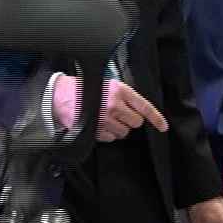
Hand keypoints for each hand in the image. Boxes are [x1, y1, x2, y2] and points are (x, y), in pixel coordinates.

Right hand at [51, 75, 168, 141]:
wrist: (59, 96)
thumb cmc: (83, 88)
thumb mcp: (107, 84)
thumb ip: (124, 95)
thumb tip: (137, 108)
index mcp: (120, 90)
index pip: (145, 107)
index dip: (156, 119)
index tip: (163, 127)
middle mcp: (115, 105)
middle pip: (136, 122)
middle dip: (130, 120)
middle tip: (119, 114)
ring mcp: (105, 119)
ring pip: (124, 132)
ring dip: (118, 127)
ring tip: (106, 118)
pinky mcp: (96, 130)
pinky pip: (110, 138)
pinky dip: (107, 134)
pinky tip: (99, 124)